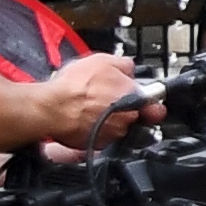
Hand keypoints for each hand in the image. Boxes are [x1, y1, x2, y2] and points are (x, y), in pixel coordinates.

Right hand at [32, 54, 147, 145]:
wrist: (51, 109)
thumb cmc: (73, 87)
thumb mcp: (102, 61)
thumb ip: (123, 65)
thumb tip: (129, 69)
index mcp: (133, 96)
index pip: (153, 101)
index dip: (148, 100)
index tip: (146, 100)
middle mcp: (127, 118)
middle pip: (133, 114)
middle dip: (123, 107)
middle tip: (105, 99)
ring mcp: (113, 133)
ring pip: (117, 126)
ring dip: (108, 119)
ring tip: (90, 109)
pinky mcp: (98, 145)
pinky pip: (101, 136)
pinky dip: (95, 129)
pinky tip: (83, 119)